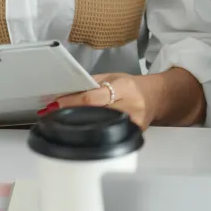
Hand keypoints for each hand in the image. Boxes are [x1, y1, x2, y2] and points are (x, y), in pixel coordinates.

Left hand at [49, 71, 201, 130]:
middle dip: (73, 113)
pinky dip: (95, 131)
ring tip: (68, 121)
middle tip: (55, 113)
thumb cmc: (133, 86)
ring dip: (81, 124)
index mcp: (124, 88)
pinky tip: (87, 128)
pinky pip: (109, 133)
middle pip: (94, 114)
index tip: (57, 104)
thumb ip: (92, 83)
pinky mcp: (132, 133)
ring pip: (100, 126)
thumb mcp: (114, 77)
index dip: (72, 102)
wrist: (155, 97)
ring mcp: (132, 123)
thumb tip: (67, 92)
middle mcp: (129, 106)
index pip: (92, 98)